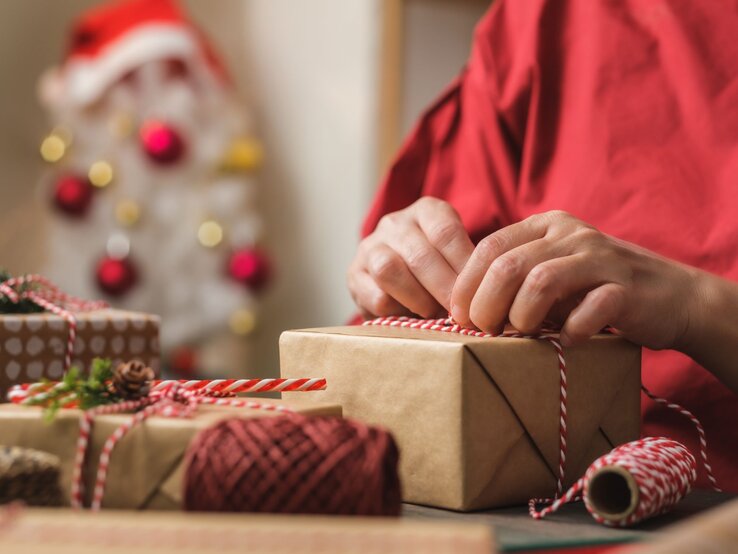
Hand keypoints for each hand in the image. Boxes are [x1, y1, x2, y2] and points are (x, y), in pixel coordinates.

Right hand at [348, 197, 473, 318]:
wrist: (399, 281)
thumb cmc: (439, 269)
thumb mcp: (458, 256)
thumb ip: (470, 267)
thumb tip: (486, 293)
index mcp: (426, 211)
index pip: (445, 232)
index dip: (463, 265)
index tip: (477, 291)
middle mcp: (395, 223)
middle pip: (419, 255)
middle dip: (444, 289)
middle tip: (461, 312)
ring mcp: (370, 247)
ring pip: (389, 270)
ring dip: (417, 298)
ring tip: (435, 314)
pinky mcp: (354, 275)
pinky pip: (374, 294)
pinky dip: (396, 310)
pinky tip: (411, 316)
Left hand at [450, 210, 699, 348]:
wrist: (673, 296)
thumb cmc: (596, 289)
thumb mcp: (553, 270)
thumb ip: (515, 277)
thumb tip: (464, 309)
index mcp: (546, 226)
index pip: (489, 247)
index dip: (466, 284)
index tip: (459, 316)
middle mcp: (571, 234)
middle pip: (507, 265)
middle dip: (486, 304)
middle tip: (485, 331)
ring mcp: (600, 259)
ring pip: (540, 282)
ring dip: (522, 316)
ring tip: (522, 334)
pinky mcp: (626, 289)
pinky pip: (589, 309)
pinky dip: (571, 330)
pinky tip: (567, 341)